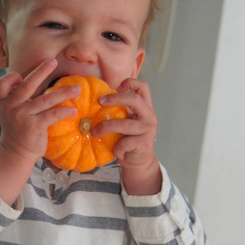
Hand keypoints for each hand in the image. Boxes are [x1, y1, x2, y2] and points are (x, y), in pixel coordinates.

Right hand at [0, 58, 78, 165]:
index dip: (12, 78)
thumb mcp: (11, 112)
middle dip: (42, 71)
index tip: (22, 76)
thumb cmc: (18, 130)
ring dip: (64, 93)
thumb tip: (36, 80)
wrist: (15, 153)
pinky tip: (73, 110)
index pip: (3, 83)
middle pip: (28, 84)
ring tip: (77, 89)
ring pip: (46, 99)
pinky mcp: (34, 127)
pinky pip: (52, 114)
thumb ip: (19, 98)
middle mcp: (12, 107)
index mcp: (5, 102)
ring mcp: (22, 116)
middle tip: (54, 61)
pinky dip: (64, 111)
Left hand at [94, 77, 161, 194]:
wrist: (138, 162)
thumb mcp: (126, 122)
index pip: (143, 86)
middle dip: (115, 98)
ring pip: (125, 124)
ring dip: (106, 127)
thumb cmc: (128, 140)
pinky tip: (116, 152)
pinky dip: (116, 148)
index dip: (129, 82)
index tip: (114, 87)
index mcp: (146, 108)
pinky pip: (124, 143)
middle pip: (134, 99)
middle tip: (99, 102)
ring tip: (94, 132)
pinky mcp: (143, 144)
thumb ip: (119, 111)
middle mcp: (149, 116)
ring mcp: (148, 130)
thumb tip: (95, 100)